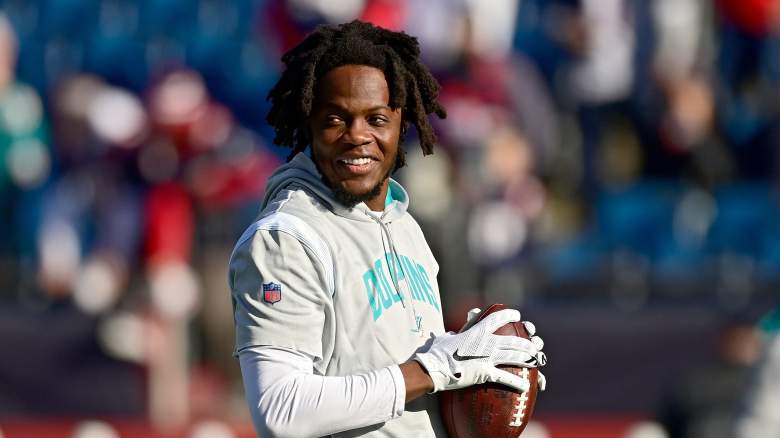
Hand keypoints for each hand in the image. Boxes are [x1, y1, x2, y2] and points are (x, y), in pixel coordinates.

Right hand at [413, 309, 546, 392]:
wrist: (433, 367)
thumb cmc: (437, 352)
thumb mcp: (445, 338)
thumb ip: (453, 334)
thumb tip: (453, 333)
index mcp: (476, 332)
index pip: (496, 319)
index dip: (509, 316)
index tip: (517, 315)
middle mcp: (485, 343)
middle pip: (513, 340)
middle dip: (526, 343)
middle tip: (535, 345)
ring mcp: (486, 357)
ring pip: (514, 356)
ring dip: (527, 358)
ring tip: (537, 360)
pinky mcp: (485, 373)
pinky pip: (506, 377)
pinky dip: (517, 382)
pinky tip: (526, 386)